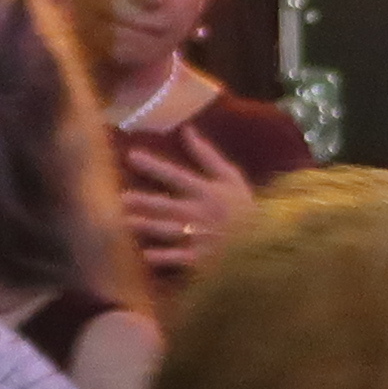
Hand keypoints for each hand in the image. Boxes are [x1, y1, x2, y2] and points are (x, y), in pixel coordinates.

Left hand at [118, 124, 262, 281]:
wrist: (265, 241)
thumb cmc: (244, 207)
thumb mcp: (230, 176)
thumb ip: (207, 155)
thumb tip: (187, 130)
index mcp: (207, 191)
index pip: (176, 176)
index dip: (154, 166)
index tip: (131, 155)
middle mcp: (200, 213)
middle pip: (168, 205)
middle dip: (145, 201)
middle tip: (122, 197)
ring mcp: (200, 236)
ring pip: (170, 231)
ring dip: (148, 226)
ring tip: (127, 221)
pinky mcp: (202, 258)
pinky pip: (181, 258)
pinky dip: (165, 258)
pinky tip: (146, 255)